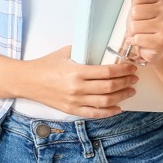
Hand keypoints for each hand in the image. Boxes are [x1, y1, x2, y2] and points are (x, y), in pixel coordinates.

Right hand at [22, 46, 137, 117]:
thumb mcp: (65, 52)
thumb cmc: (45, 65)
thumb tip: (102, 48)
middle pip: (109, 87)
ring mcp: (75, 101)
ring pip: (105, 102)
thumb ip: (84, 51)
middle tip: (134, 78)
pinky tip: (118, 108)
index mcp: (77, 72)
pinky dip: (109, 113)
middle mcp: (77, 89)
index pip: (107, 72)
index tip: (131, 67)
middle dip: (126, 82)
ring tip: (130, 91)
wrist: (28, 81)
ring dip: (121, 97)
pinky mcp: (71, 110)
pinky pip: (94, 114)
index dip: (122, 70)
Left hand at [125, 0, 162, 66]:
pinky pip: (137, 38)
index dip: (134, 5)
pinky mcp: (161, 41)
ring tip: (142, 33)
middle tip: (141, 24)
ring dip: (133, 32)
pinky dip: (135, 41)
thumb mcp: (144, 2)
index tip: (141, 10)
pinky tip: (142, 41)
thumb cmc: (148, 24)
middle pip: (134, 11)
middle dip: (132, 20)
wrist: (157, 47)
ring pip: (134, 25)